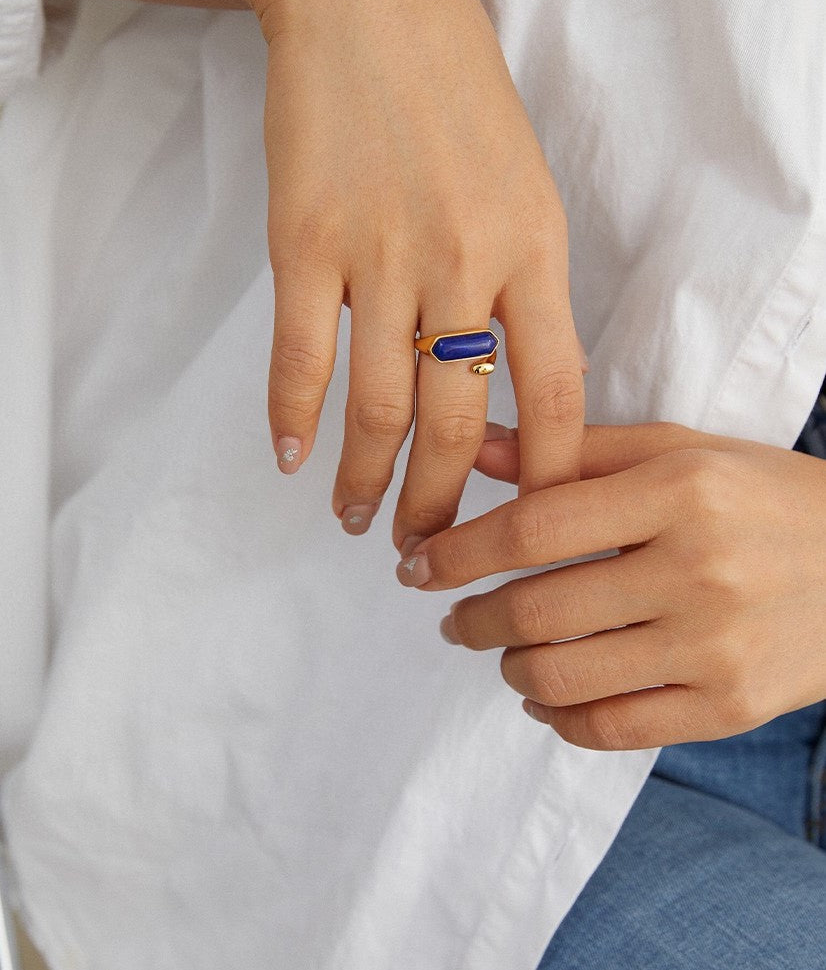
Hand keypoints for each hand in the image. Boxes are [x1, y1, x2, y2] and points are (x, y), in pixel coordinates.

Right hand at [258, 0, 584, 547]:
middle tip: (428, 546)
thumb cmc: (455, 91)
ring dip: (367, 479)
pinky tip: (290, 457)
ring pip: (381, 406)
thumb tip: (506, 376)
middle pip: (463, 423)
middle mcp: (465, 262)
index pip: (556, 394)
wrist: (367, 1)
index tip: (531, 525)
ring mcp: (381, 255)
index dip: (547, 477)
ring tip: (357, 518)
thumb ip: (523, 277)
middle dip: (446, 504)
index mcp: (535, 248)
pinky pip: (303, 357)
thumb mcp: (525, 180)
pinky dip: (293, 418)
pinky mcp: (305, 241)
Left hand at [395, 419, 825, 749]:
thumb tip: (478, 449)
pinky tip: (547, 698)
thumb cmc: (764, 496)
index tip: (417, 564)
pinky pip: (615, 730)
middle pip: (540, 608)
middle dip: (472, 618)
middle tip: (452, 618)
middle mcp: (696, 569)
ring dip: (510, 669)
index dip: (459, 550)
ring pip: (567, 678)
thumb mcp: (682, 451)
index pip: (534, 526)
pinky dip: (561, 719)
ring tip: (502, 652)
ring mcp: (715, 647)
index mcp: (678, 490)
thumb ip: (578, 450)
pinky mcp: (731, 708)